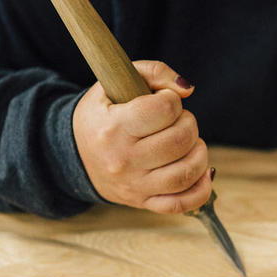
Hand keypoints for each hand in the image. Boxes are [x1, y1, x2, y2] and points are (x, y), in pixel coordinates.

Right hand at [73, 60, 210, 213]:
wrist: (73, 155)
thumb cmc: (102, 115)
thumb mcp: (113, 83)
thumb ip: (154, 71)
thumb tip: (187, 89)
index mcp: (113, 127)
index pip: (163, 109)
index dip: (172, 99)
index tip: (163, 101)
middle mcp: (123, 160)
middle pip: (179, 140)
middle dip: (188, 123)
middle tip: (178, 121)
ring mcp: (134, 185)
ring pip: (185, 173)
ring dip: (198, 152)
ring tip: (189, 142)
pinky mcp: (143, 202)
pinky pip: (181, 204)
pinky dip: (201, 189)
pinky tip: (203, 171)